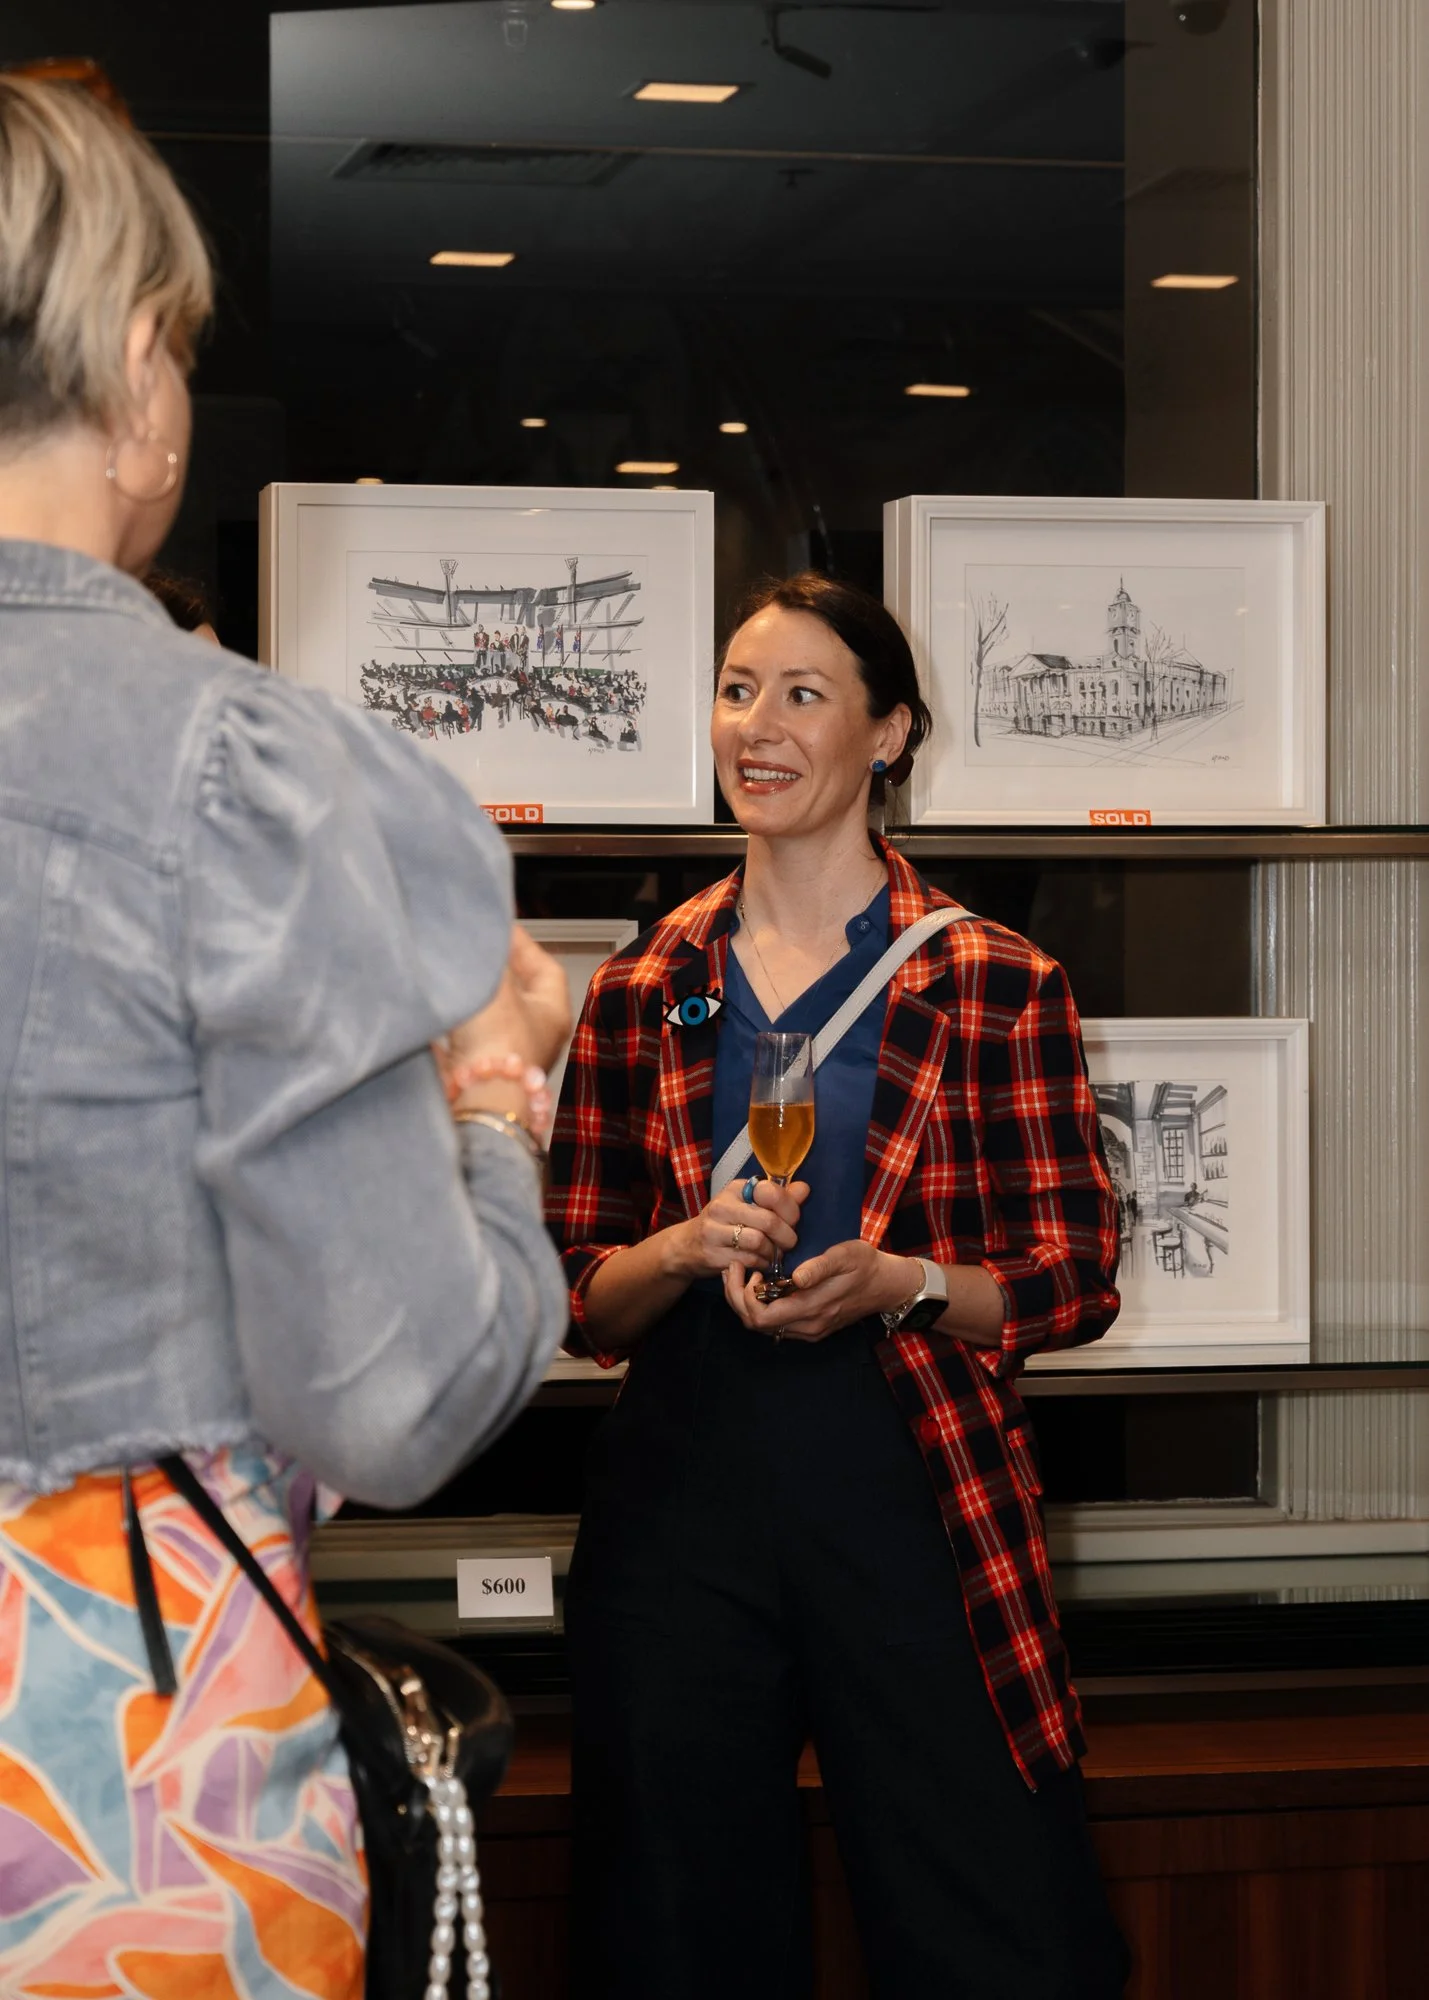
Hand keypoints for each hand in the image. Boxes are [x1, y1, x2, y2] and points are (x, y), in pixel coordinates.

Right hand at [447, 924, 571, 1076]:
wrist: (477, 1096)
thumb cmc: (498, 1042)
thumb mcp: (497, 986)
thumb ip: (491, 959)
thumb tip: (484, 934)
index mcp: (554, 1013)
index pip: (546, 968)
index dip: (524, 945)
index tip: (501, 927)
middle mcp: (539, 1035)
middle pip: (523, 992)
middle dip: (501, 969)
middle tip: (479, 947)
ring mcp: (512, 1054)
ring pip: (499, 1014)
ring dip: (481, 993)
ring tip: (461, 970)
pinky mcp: (485, 1068)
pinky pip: (477, 1035)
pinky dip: (464, 1017)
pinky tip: (447, 1004)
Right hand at [669, 1179, 808, 1283]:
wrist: (686, 1246)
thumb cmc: (725, 1224)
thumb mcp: (748, 1206)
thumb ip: (778, 1198)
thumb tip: (805, 1189)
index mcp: (736, 1189)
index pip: (771, 1193)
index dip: (790, 1210)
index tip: (793, 1221)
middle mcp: (722, 1205)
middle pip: (768, 1221)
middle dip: (786, 1236)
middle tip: (789, 1244)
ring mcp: (714, 1230)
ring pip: (759, 1242)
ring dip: (773, 1253)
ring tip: (774, 1254)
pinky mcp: (712, 1254)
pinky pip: (748, 1260)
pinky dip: (762, 1264)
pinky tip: (761, 1263)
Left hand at [723, 1239, 918, 1342]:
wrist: (888, 1284)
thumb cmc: (866, 1264)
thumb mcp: (845, 1256)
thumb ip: (820, 1267)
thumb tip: (796, 1277)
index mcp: (812, 1308)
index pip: (760, 1316)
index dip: (741, 1295)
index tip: (743, 1267)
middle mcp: (807, 1326)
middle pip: (756, 1324)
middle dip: (737, 1298)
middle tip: (736, 1268)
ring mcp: (810, 1330)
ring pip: (764, 1326)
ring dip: (748, 1302)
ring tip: (746, 1273)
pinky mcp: (812, 1328)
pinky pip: (777, 1324)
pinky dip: (762, 1307)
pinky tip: (764, 1285)